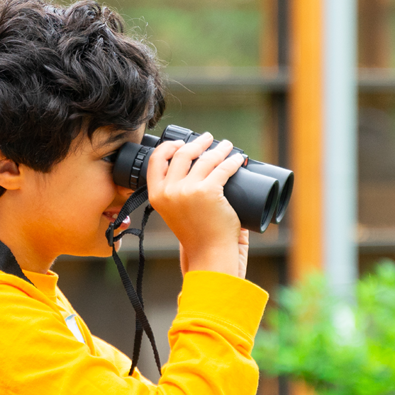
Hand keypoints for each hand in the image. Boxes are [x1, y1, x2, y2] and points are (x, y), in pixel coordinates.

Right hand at [146, 132, 248, 277]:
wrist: (209, 255)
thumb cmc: (196, 237)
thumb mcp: (175, 213)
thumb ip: (176, 194)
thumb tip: (193, 168)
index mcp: (157, 196)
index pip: (156, 160)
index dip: (169, 146)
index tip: (181, 142)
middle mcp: (169, 191)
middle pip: (182, 154)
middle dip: (198, 143)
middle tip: (209, 139)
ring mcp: (188, 191)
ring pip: (205, 159)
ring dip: (219, 149)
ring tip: (226, 146)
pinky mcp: (209, 192)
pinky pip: (223, 168)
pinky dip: (233, 161)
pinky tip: (238, 159)